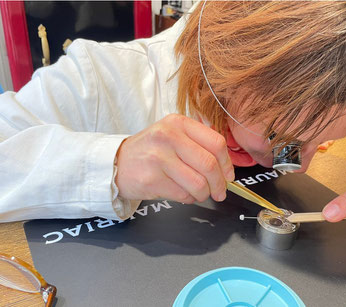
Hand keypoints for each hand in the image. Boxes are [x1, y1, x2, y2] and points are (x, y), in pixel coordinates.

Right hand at [115, 114, 234, 202]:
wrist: (116, 163)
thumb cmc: (150, 151)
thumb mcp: (172, 134)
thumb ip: (198, 143)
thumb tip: (226, 166)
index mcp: (178, 123)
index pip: (216, 142)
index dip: (227, 163)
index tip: (228, 175)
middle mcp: (168, 136)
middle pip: (209, 164)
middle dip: (220, 183)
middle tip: (220, 192)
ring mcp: (158, 158)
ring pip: (198, 183)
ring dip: (204, 194)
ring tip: (201, 194)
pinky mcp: (151, 180)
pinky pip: (184, 195)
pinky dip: (189, 199)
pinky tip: (184, 194)